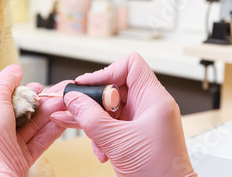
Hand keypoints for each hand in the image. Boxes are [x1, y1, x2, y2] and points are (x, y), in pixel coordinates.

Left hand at [0, 64, 67, 176]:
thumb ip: (5, 81)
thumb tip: (14, 69)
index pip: (4, 96)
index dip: (23, 89)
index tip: (38, 85)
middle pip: (22, 111)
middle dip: (41, 101)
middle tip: (59, 93)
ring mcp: (8, 146)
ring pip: (33, 125)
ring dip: (50, 113)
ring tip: (65, 103)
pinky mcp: (21, 160)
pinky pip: (40, 142)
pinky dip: (52, 130)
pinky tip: (63, 120)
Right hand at [51, 52, 196, 176]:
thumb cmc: (159, 172)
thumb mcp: (115, 141)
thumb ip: (90, 117)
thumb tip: (73, 99)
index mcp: (154, 98)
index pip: (130, 65)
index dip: (106, 71)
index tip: (87, 85)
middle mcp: (150, 105)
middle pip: (115, 87)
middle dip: (94, 102)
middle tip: (76, 108)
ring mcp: (143, 120)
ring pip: (111, 108)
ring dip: (95, 121)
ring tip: (80, 128)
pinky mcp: (137, 133)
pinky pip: (113, 124)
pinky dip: (102, 134)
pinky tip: (98, 148)